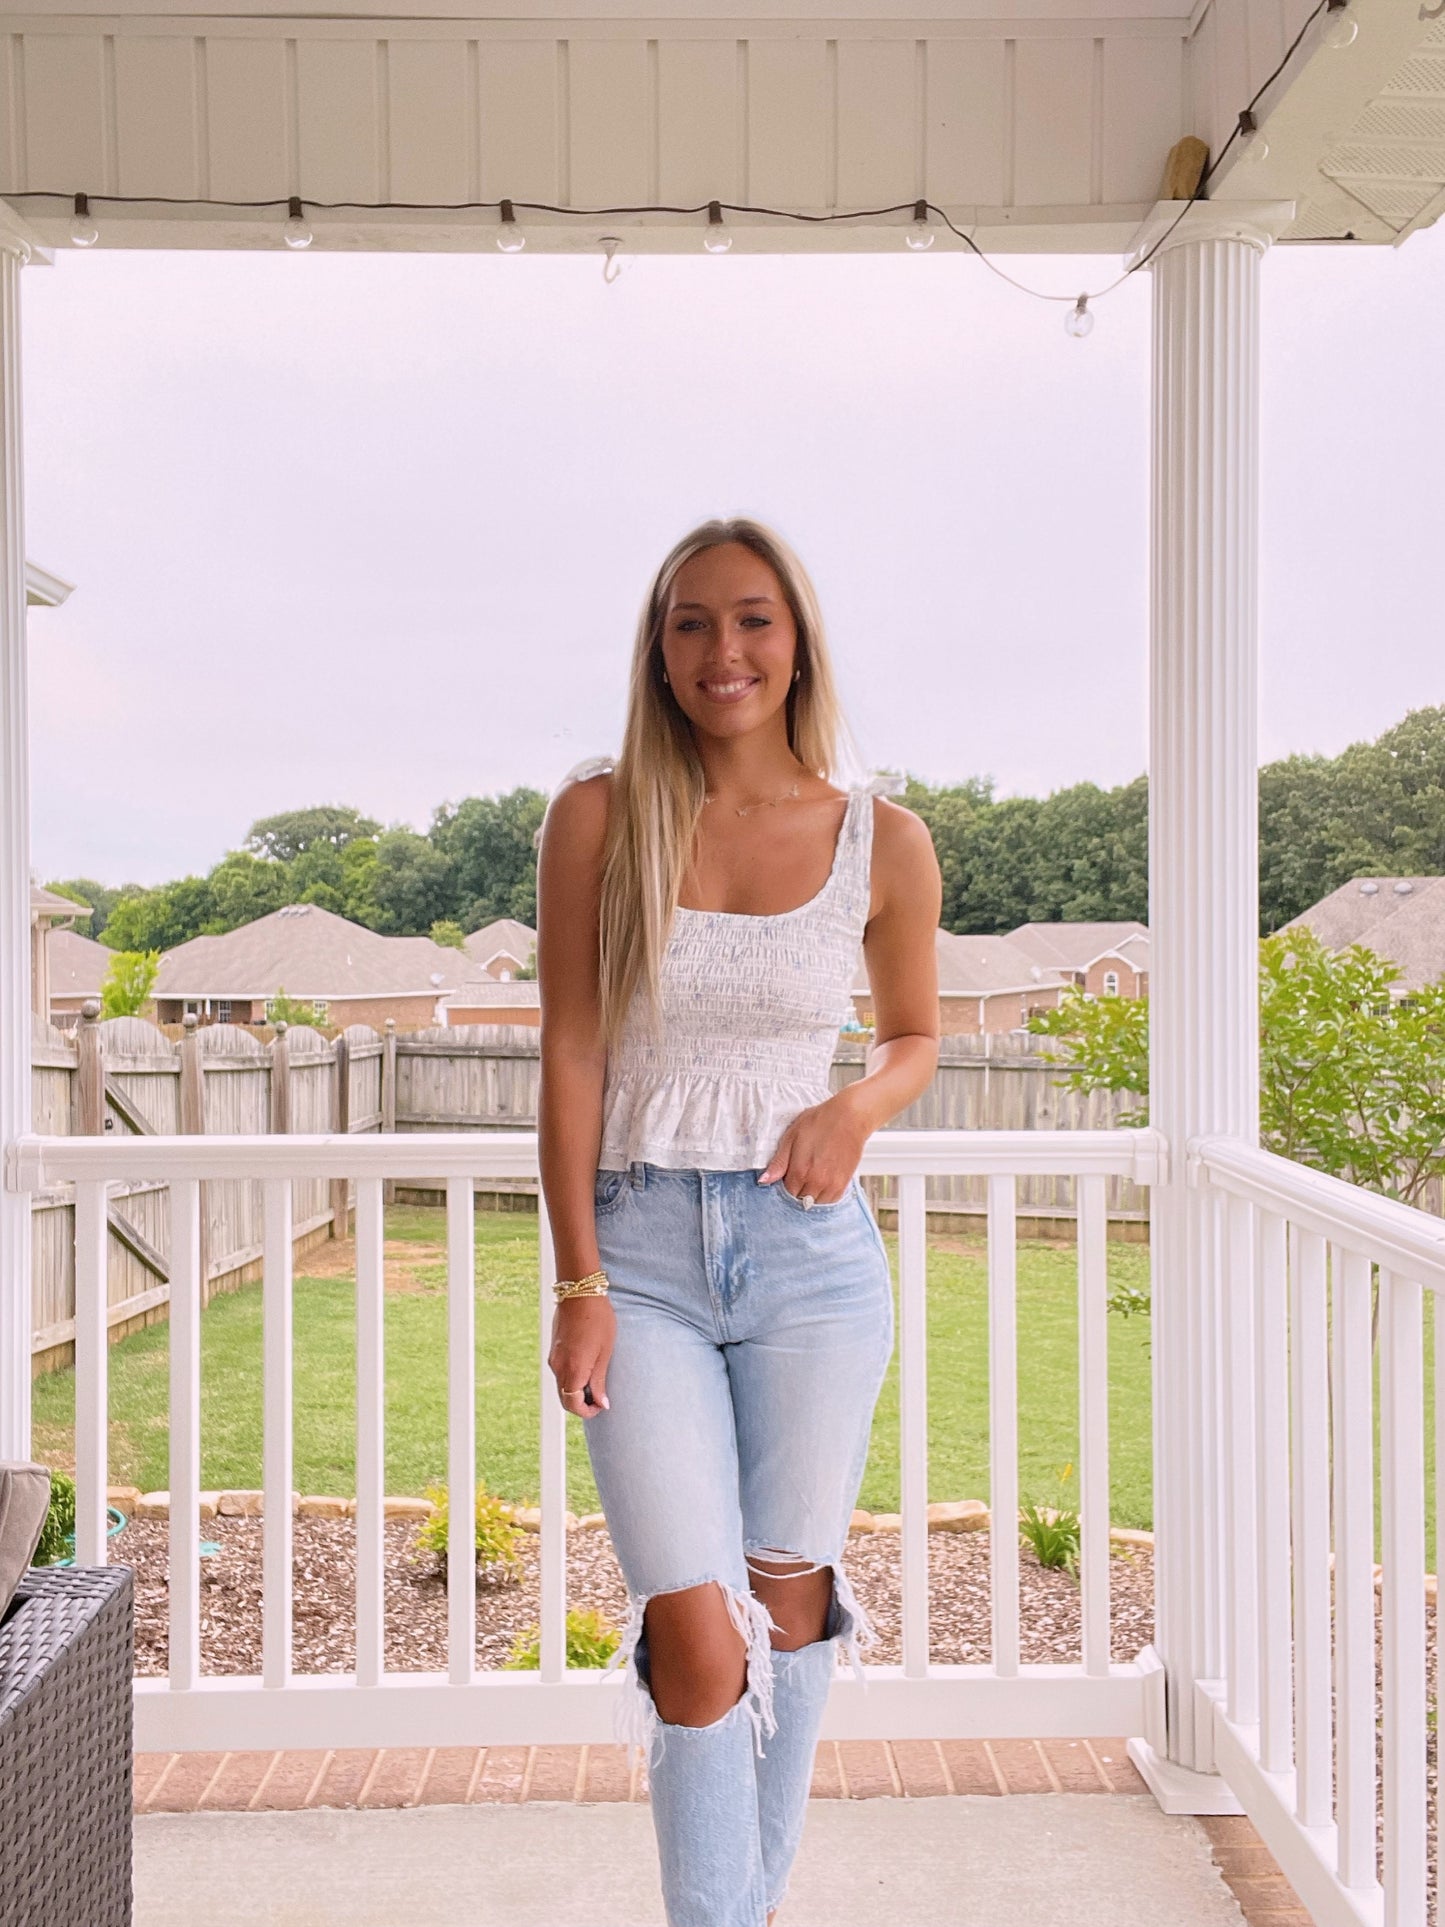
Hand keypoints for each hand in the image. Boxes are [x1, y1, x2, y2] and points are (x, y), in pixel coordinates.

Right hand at [547, 1295, 614, 1417]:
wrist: (580, 1293)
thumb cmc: (598, 1320)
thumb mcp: (605, 1352)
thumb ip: (599, 1380)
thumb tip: (601, 1403)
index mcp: (573, 1370)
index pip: (573, 1405)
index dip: (587, 1412)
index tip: (601, 1407)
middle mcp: (558, 1367)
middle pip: (565, 1399)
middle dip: (581, 1404)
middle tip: (600, 1398)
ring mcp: (554, 1358)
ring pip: (562, 1386)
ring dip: (577, 1391)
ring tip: (597, 1380)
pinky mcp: (554, 1350)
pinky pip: (561, 1373)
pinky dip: (572, 1378)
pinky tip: (587, 1367)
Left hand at [758, 1091, 869, 1204]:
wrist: (849, 1117)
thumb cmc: (821, 1122)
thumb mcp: (792, 1137)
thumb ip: (779, 1162)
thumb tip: (764, 1180)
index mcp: (799, 1171)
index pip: (785, 1193)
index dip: (783, 1186)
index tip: (786, 1177)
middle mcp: (816, 1182)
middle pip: (799, 1201)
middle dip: (796, 1192)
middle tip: (799, 1176)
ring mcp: (831, 1185)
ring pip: (815, 1204)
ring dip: (810, 1196)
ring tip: (811, 1178)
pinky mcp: (844, 1184)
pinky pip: (831, 1201)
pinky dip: (824, 1197)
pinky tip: (822, 1183)